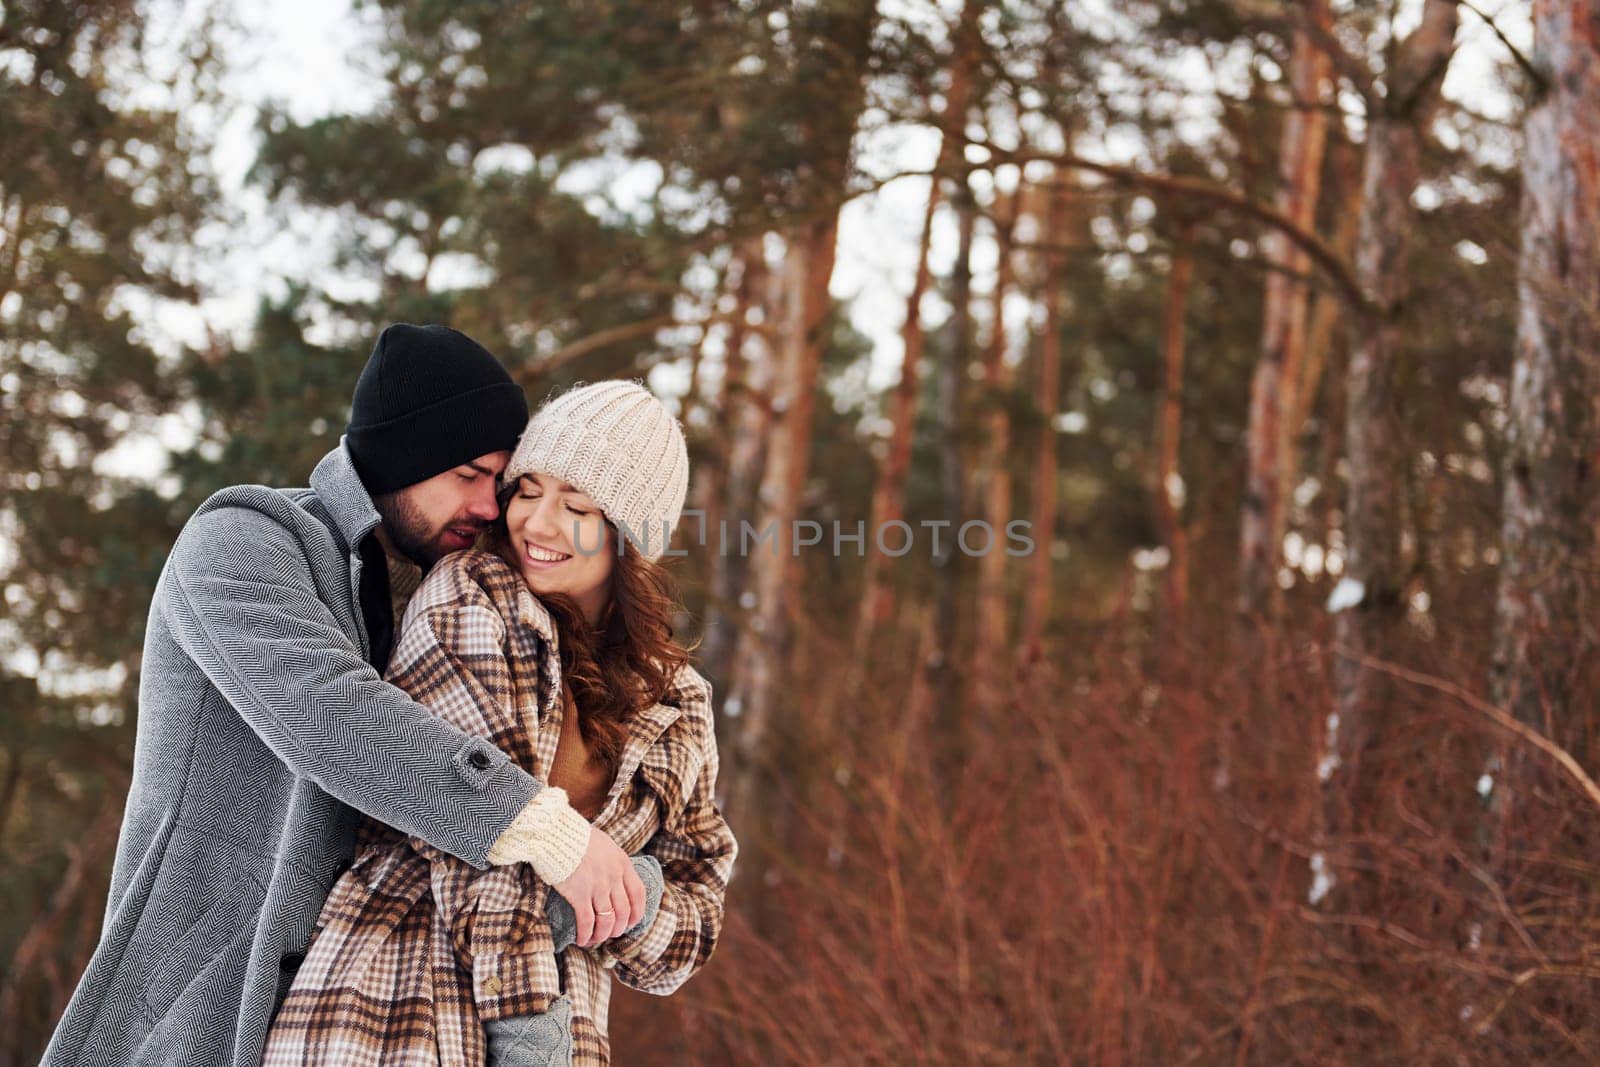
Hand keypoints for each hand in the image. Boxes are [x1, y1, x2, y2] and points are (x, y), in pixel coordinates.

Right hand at [551, 826, 646, 946]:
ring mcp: (598, 886)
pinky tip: (582, 939)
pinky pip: (587, 922)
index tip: (632, 923)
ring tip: (596, 940)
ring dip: (602, 935)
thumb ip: (612, 862)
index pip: (638, 894)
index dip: (637, 913)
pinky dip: (586, 935)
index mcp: (622, 863)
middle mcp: (614, 877)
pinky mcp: (579, 894)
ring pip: (607, 920)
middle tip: (611, 934)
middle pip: (624, 911)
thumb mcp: (605, 845)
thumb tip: (614, 877)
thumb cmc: (577, 838)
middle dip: (619, 928)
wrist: (556, 834)